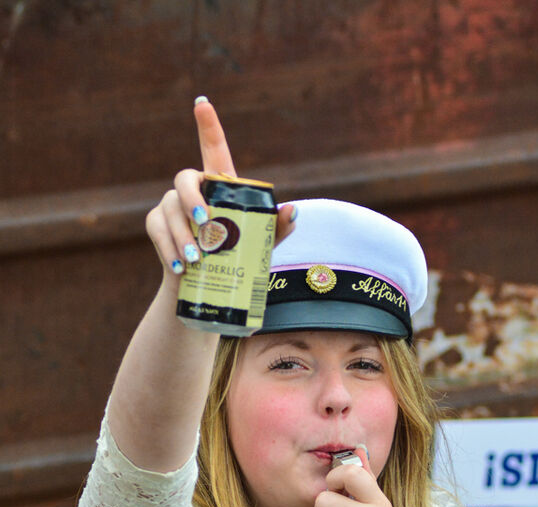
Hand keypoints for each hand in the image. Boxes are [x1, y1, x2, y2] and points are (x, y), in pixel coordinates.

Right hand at [145, 98, 295, 280]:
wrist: (202, 285)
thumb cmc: (235, 258)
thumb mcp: (260, 245)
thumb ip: (277, 228)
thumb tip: (293, 210)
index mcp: (219, 186)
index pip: (213, 148)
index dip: (208, 125)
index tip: (202, 103)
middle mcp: (193, 189)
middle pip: (185, 178)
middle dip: (192, 198)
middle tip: (206, 221)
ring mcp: (171, 204)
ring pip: (172, 209)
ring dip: (183, 234)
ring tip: (196, 259)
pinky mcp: (156, 222)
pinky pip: (158, 229)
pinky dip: (169, 249)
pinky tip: (180, 265)